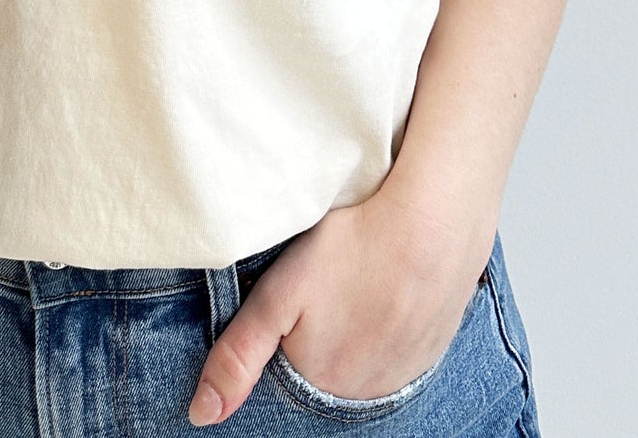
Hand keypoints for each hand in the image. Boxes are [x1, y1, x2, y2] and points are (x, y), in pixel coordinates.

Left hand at [187, 180, 494, 426]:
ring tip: (358, 280)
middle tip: (329, 283)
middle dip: (322, 332)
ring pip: (365, 355)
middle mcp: (368, 392)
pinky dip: (390, 321)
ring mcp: (407, 372)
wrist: (433, 222)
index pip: (288, 370)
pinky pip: (401, 346)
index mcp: (323, 384)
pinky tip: (387, 286)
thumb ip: (238, 355)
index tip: (297, 297)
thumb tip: (202, 414)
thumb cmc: (352, 250)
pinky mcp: (435, 346)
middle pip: (327, 366)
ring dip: (357, 328)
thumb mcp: (277, 295)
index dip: (287, 329)